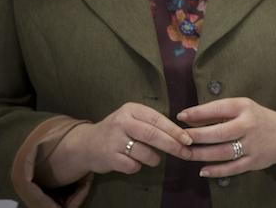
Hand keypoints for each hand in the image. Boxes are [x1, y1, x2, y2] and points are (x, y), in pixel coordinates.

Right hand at [41, 102, 193, 185]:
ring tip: (153, 158)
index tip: (188, 139)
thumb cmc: (119, 131)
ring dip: (154, 158)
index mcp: (131, 110)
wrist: (86, 144)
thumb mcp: (133, 119)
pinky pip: (132, 165)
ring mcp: (113, 140)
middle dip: (172, 145)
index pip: (158, 119)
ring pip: (144, 153)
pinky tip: (133, 161)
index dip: (175, 130)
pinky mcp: (108, 157)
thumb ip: (153, 123)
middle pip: (153, 135)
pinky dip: (137, 166)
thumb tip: (182, 134)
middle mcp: (122, 122)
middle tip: (185, 153)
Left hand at [178, 98, 275, 178]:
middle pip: (218, 133)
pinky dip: (216, 171)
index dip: (198, 113)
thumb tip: (189, 118)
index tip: (180, 117)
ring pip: (222, 152)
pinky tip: (202, 171)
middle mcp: (249, 125)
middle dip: (196, 137)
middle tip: (180, 139)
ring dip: (201, 154)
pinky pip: (232, 168)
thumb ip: (218, 112)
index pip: (218, 109)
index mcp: (245, 108)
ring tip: (186, 154)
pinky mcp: (254, 162)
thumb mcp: (242, 108)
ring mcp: (252, 145)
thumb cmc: (258, 119)